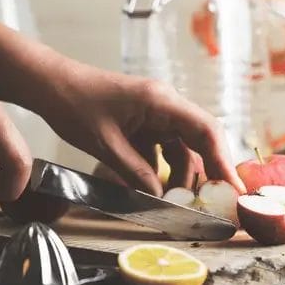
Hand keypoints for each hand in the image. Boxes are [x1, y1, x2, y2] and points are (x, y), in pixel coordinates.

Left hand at [41, 66, 245, 195]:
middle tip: (218, 199)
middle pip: (202, 138)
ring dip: (183, 174)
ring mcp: (158, 113)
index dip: (223, 159)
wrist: (51, 84)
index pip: (205, 129)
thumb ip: (134, 171)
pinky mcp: (148, 121)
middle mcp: (167, 105)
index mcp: (161, 101)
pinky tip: (156, 188)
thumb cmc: (74, 103)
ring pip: (185, 147)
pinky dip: (164, 168)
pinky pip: (166, 147)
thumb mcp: (104, 144)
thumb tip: (160, 197)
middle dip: (210, 169)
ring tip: (176, 201)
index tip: (233, 186)